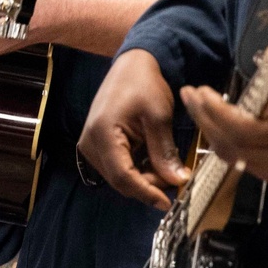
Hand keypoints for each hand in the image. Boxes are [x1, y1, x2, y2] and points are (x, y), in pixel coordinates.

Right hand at [79, 49, 189, 210]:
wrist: (131, 65)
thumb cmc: (143, 83)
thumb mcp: (158, 116)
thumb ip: (164, 151)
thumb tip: (176, 181)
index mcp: (102, 133)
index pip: (123, 176)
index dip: (146, 192)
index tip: (167, 201)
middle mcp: (90, 143)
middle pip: (120, 180)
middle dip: (149, 185)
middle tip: (176, 179)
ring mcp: (91, 145)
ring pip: (120, 177)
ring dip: (144, 178)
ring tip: (168, 167)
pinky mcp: (98, 145)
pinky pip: (118, 167)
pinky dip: (138, 169)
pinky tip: (155, 161)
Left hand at [181, 72, 267, 192]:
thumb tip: (263, 63)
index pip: (242, 130)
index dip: (215, 112)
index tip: (201, 91)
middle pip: (230, 147)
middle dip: (205, 120)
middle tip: (190, 94)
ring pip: (236, 159)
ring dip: (215, 133)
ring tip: (202, 107)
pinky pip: (250, 164)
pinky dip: (233, 144)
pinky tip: (227, 124)